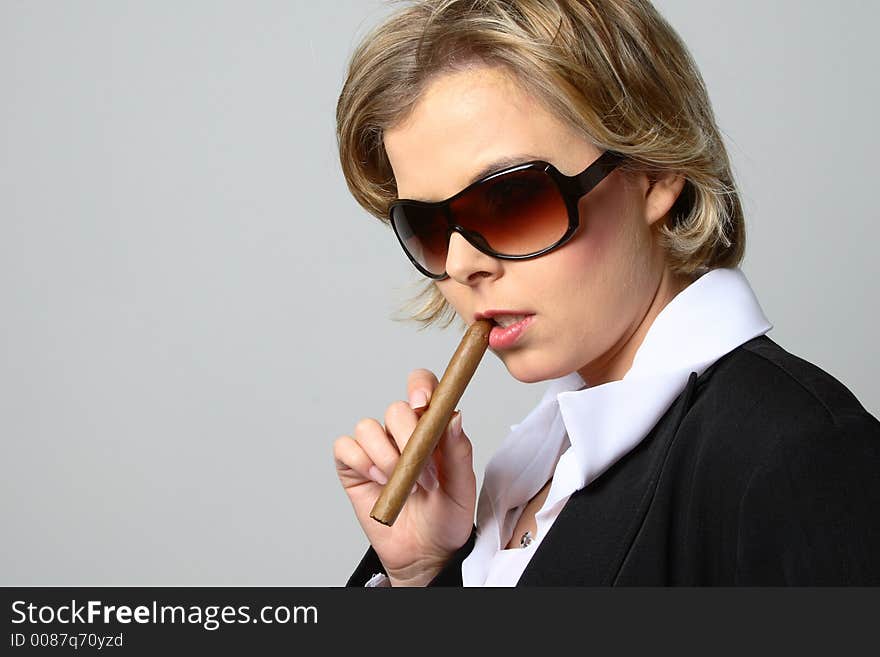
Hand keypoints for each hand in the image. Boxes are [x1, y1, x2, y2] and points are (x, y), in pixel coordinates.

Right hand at [333, 368, 475, 585]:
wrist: (427, 555)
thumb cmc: (447, 518)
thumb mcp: (463, 487)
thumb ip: (459, 450)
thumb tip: (454, 415)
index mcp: (431, 428)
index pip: (422, 387)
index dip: (420, 386)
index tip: (423, 404)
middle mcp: (401, 433)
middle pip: (395, 409)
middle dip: (409, 441)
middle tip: (426, 476)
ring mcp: (375, 449)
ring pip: (368, 427)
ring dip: (387, 458)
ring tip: (404, 486)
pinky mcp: (354, 468)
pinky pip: (346, 447)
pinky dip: (362, 462)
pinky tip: (379, 482)